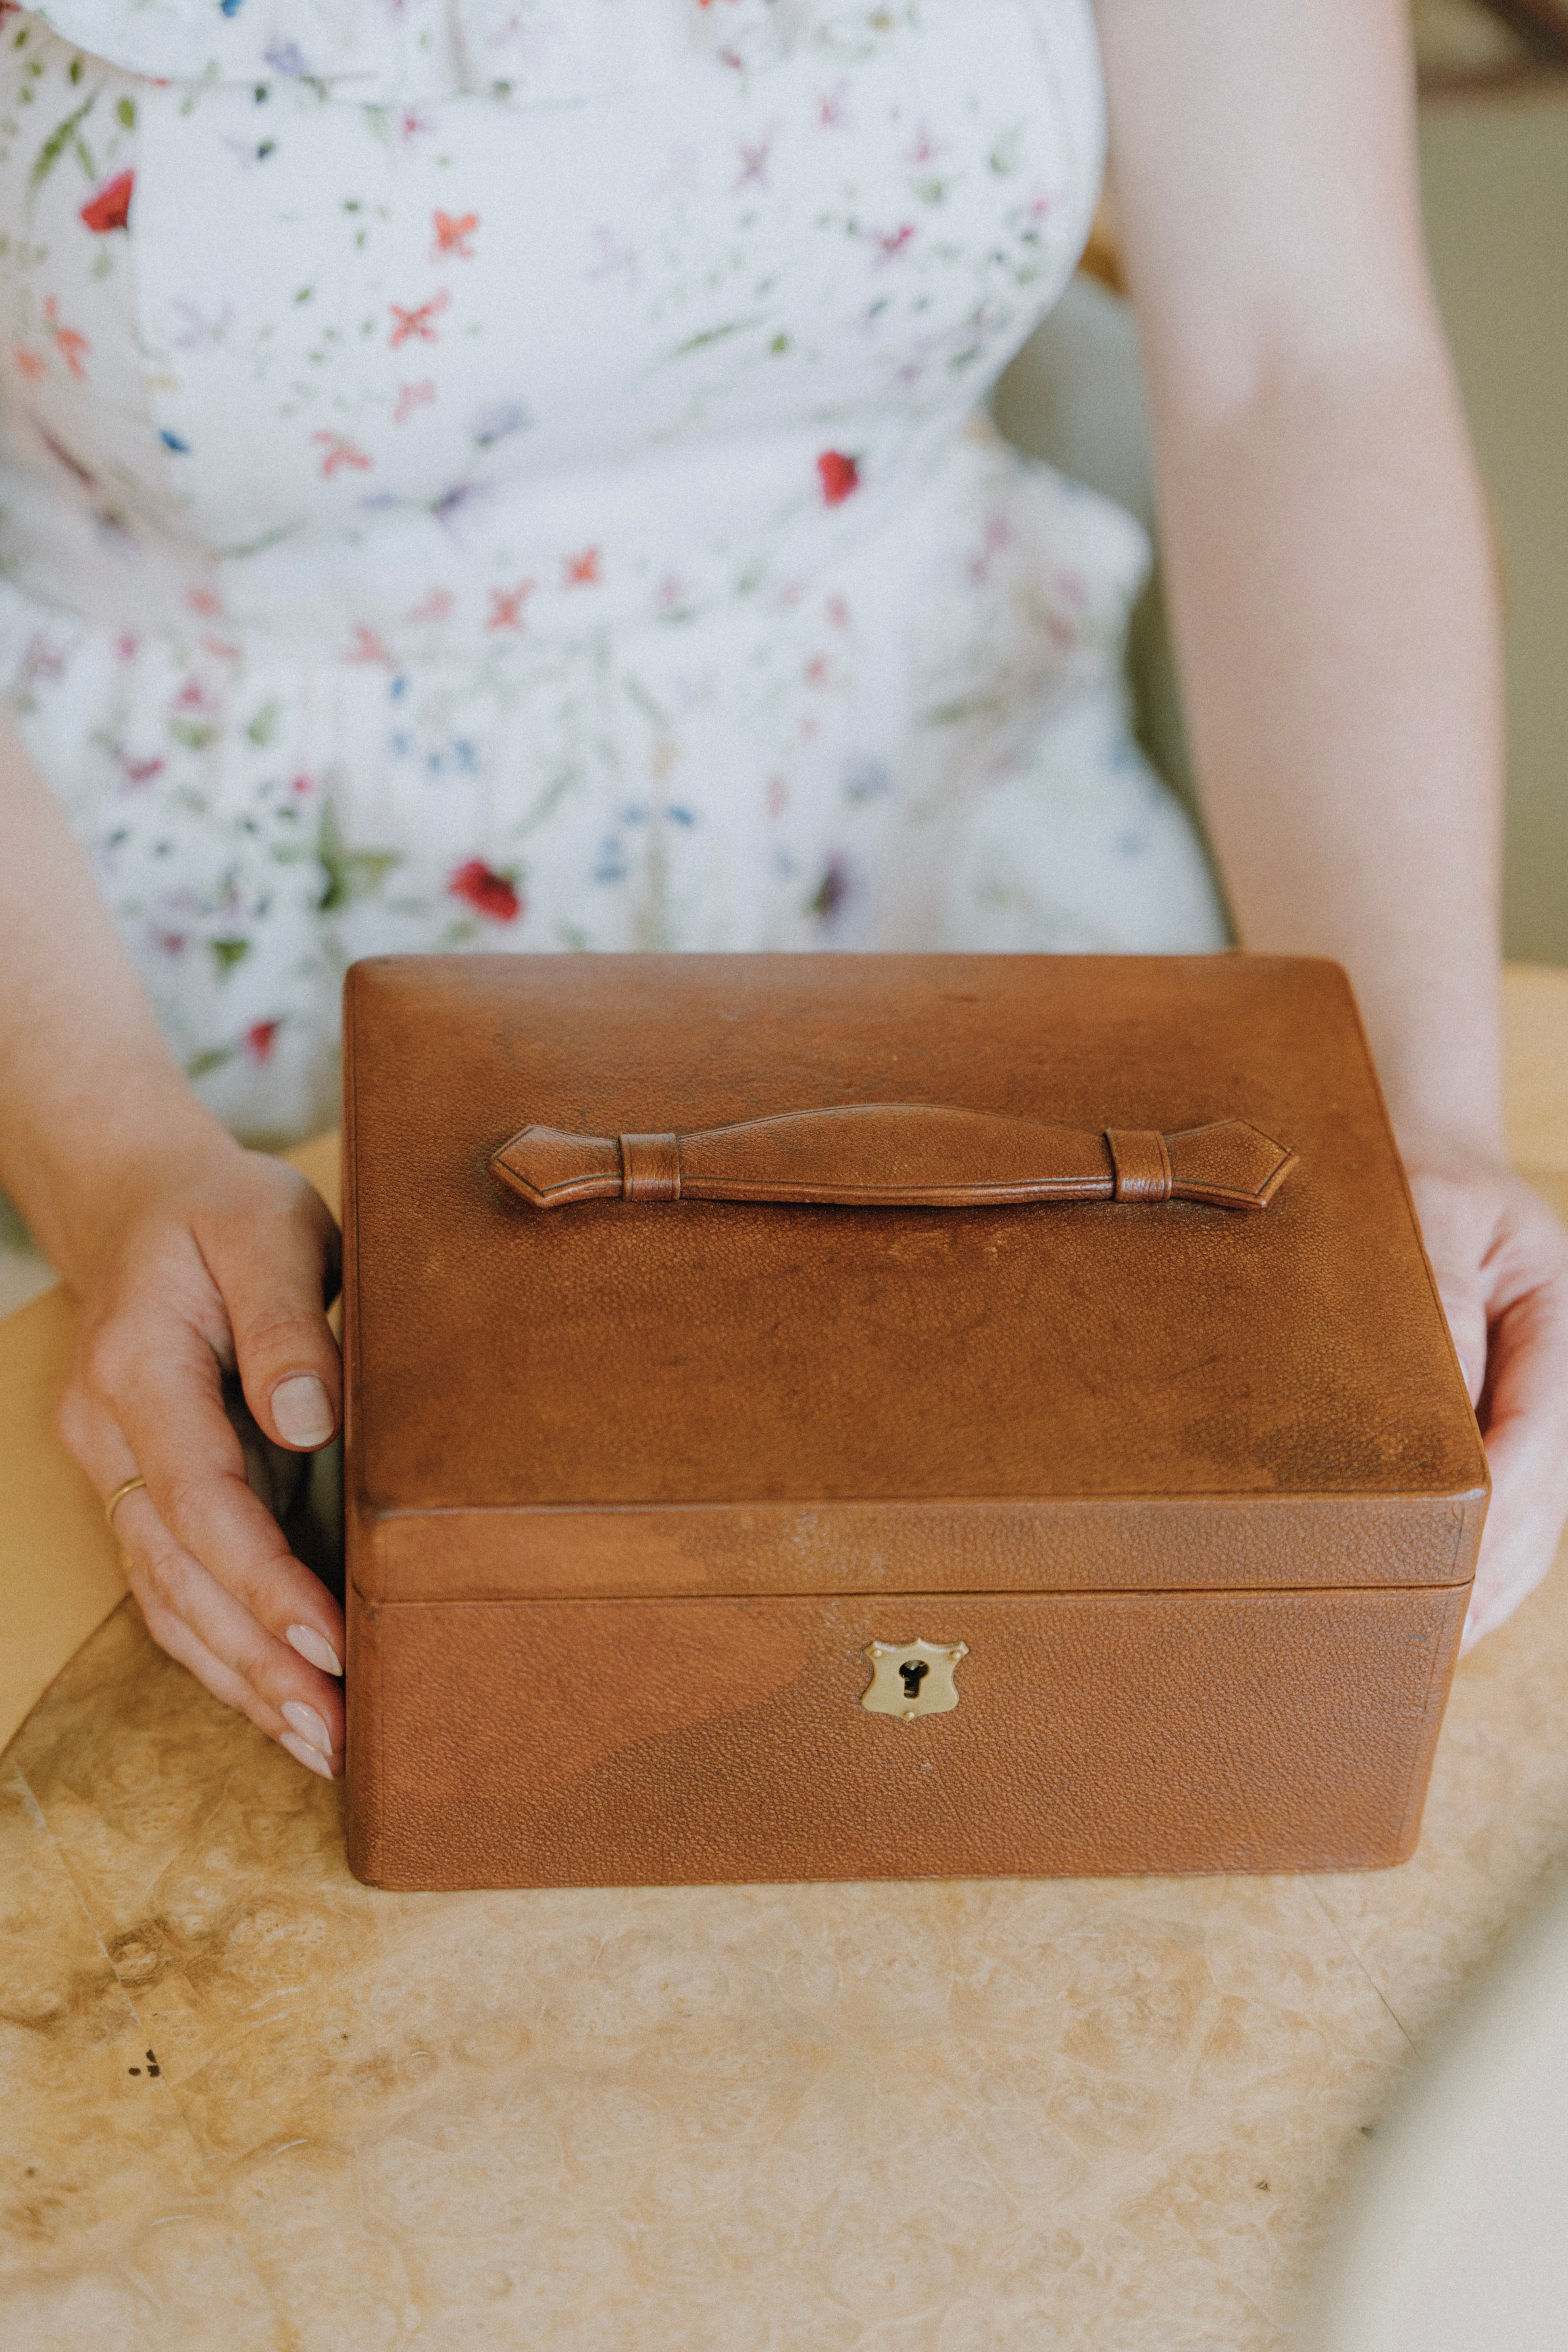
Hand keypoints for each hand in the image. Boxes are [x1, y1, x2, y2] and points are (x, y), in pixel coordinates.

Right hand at [54, 1130, 345, 1774]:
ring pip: (166, 1600)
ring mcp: (114, 1470)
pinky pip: (174, 1588)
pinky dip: (225, 1650)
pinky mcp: (140, 1490)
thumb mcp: (269, 1227)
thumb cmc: (221, 1211)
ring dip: (240, 1680)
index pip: (200, 1501)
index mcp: (137, 1369)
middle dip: (256, 1664)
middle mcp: (108, 1435)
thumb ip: (287, 1320)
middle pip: (177, 1575)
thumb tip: (310, 1420)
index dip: (265, 1584)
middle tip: (336, 1735)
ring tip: (323, 1747)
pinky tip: (282, 1699)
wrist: (141, 1201)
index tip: (332, 1645)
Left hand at [1406, 1155, 1567, 1651]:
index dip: (1495, 1511)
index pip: (1534, 1437)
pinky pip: (1515, 1502)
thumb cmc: (1428, 1183)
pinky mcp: (1513, 1419)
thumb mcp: (1437, 1215)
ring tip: (1444, 1643)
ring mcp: (1542, 1401)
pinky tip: (1458, 1608)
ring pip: (1538, 1514)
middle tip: (1440, 1635)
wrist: (1437, 1157)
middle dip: (1496, 1569)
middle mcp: (1558, 1371)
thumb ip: (1443, 1302)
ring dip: (1498, 1582)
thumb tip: (1440, 1399)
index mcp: (1554, 1320)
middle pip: (1542, 1494)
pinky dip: (1493, 1561)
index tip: (1451, 1563)